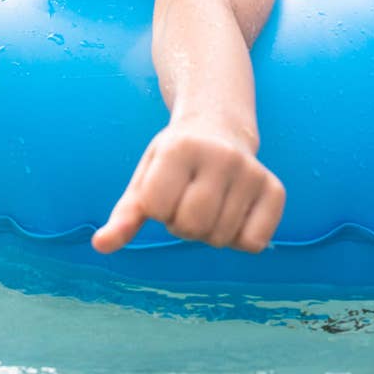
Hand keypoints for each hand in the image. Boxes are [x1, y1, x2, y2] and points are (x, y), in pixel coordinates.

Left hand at [91, 120, 285, 253]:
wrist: (216, 127)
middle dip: (182, 225)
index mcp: (179, 148)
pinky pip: (254, 242)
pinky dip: (238, 240)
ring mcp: (250, 171)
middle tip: (186, 202)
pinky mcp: (275, 189)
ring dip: (208, 233)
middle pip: (192, 225)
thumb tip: (99, 245)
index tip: (163, 190)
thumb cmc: (172, 161)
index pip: (157, 208)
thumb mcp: (145, 178)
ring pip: (222, 237)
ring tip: (207, 203)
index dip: (157, 209)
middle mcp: (219, 155)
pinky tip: (232, 212)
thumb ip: (124, 215)